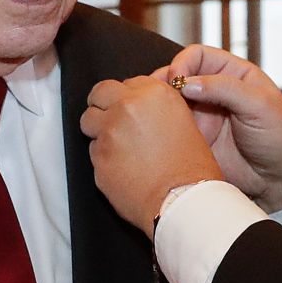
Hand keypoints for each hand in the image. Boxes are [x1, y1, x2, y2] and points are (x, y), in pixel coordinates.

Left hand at [80, 76, 222, 233]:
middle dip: (102, 104)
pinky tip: (123, 169)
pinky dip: (104, 158)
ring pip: (89, 121)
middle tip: (110, 119)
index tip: (129, 108)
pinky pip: (93, 151)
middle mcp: (128, 106)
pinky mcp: (98, 157)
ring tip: (117, 147)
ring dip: (98, 130)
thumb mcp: (184, 122)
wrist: (183, 200)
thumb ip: (156, 108)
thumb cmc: (192, 168)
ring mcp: (109, 132)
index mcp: (154, 93)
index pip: (126, 82)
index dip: (126, 97)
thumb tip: (140, 108)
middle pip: (99, 93)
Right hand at [154, 46, 281, 211]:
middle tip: (155, 98)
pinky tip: (156, 133)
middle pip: (177, 77)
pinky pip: (171, 130)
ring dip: (158, 106)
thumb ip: (224, 89)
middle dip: (163, 84)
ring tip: (151, 115)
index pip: (197, 56)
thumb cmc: (280, 137)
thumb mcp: (259, 105)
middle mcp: (214, 92)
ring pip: (170, 103)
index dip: (182, 63)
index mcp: (232, 74)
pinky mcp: (195, 140)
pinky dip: (160, 129)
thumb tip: (185, 83)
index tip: (177, 81)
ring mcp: (203, 116)